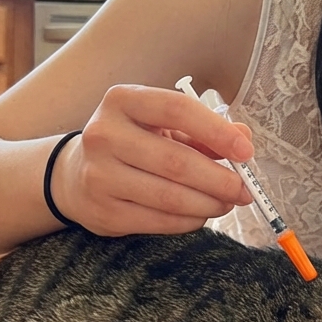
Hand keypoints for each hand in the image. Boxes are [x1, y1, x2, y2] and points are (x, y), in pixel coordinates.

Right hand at [49, 84, 253, 235]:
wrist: (75, 176)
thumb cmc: (132, 144)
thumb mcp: (162, 126)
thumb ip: (203, 131)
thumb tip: (244, 138)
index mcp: (123, 100)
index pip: (177, 110)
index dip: (217, 132)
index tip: (246, 151)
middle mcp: (104, 134)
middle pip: (176, 161)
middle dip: (220, 179)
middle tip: (244, 190)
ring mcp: (99, 175)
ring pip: (169, 197)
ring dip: (208, 204)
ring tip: (226, 203)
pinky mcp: (103, 212)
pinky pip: (158, 221)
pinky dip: (188, 220)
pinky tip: (200, 215)